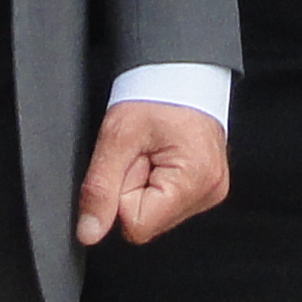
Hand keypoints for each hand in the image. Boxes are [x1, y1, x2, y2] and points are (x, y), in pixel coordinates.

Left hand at [75, 100, 228, 246]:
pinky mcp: (208, 186)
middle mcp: (209, 191)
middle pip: (148, 221)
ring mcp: (211, 190)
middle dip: (134, 189)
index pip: (136, 224)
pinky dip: (159, 183)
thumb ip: (100, 188)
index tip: (130, 160)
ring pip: (157, 214)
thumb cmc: (156, 91)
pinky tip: (162, 156)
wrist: (181, 68)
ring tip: (153, 151)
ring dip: (146, 186)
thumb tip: (90, 233)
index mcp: (194, 181)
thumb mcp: (118, 136)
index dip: (121, 194)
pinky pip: (169, 203)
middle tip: (141, 152)